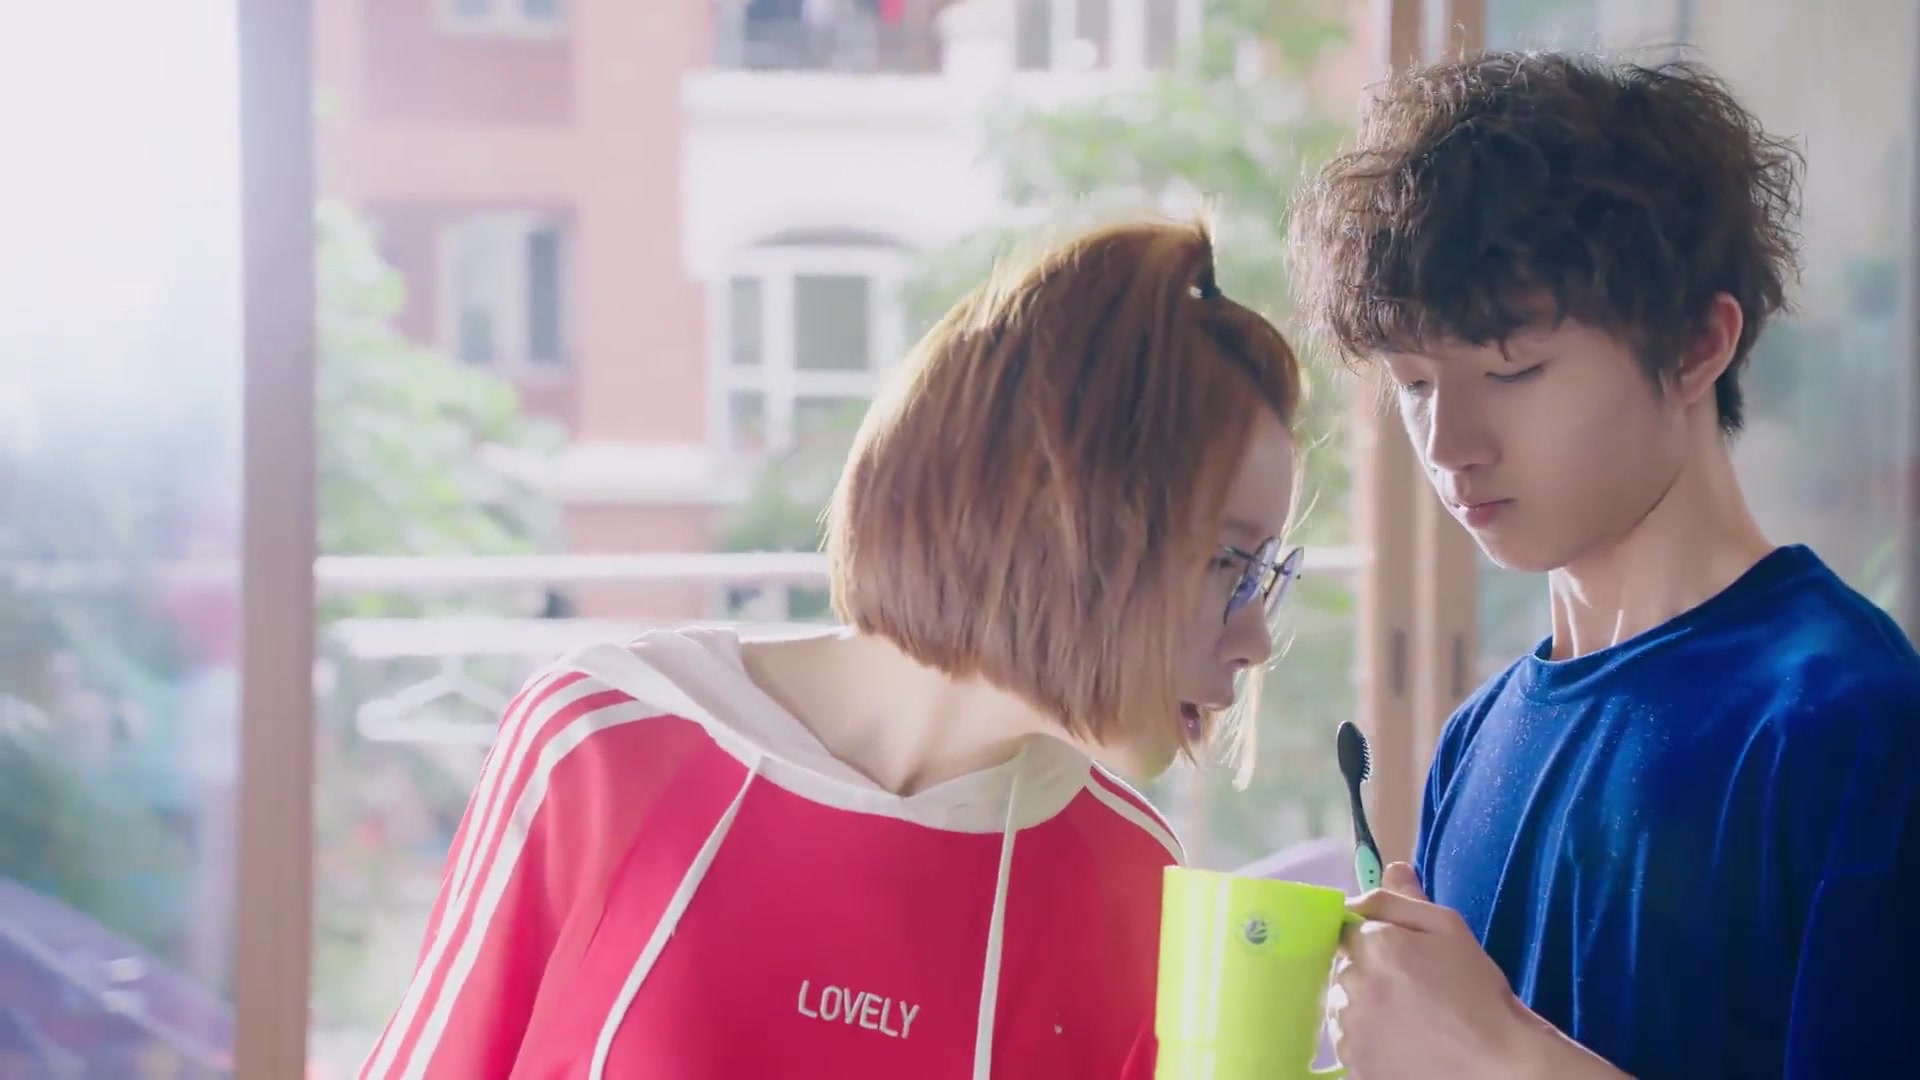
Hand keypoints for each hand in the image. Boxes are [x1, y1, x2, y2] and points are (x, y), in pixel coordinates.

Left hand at [1327, 862, 1536, 1079]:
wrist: (1494, 1062)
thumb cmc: (1477, 991)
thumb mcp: (1449, 930)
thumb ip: (1405, 900)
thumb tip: (1386, 870)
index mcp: (1372, 944)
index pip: (1344, 928)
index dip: (1368, 938)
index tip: (1395, 954)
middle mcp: (1351, 983)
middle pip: (1341, 965)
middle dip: (1365, 969)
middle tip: (1408, 987)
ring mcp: (1347, 1027)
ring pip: (1340, 1002)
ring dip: (1361, 1003)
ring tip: (1404, 1016)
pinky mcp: (1351, 1061)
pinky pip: (1345, 1038)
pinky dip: (1364, 1036)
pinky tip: (1397, 1039)